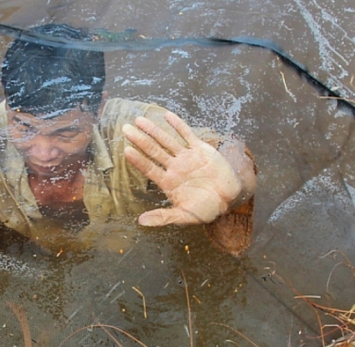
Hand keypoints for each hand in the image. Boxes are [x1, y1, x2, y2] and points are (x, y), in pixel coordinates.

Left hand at [122, 111, 241, 225]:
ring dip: (154, 130)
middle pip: (154, 151)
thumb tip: (141, 222)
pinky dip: (178, 125)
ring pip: (167, 140)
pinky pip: (187, 134)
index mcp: (168, 182)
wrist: (229, 199)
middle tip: (125, 128)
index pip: (149, 169)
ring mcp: (186, 157)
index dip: (138, 160)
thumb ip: (163, 217)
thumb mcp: (184, 216)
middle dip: (140, 140)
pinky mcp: (200, 149)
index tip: (126, 150)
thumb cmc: (205, 209)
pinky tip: (167, 115)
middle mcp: (174, 167)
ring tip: (139, 119)